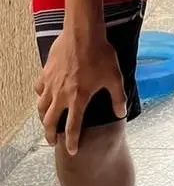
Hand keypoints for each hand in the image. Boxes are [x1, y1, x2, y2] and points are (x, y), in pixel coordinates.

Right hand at [35, 30, 127, 155]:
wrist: (83, 34)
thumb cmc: (101, 55)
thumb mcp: (115, 77)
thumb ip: (118, 97)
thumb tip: (122, 113)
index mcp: (78, 98)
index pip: (73, 127)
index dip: (72, 142)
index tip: (72, 151)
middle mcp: (61, 95)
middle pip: (50, 122)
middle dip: (50, 135)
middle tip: (53, 141)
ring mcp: (51, 84)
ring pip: (41, 107)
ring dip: (43, 117)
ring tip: (47, 122)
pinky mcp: (46, 73)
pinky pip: (39, 89)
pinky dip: (41, 96)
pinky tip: (45, 96)